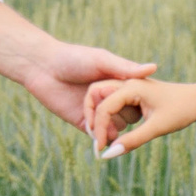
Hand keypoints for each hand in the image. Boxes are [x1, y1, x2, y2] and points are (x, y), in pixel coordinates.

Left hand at [0, 2, 155, 128]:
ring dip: (115, 131)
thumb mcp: (102, 60)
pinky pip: (97, 135)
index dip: (140, 104)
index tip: (144, 106)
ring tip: (113, 132)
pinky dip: (101, 138)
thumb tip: (153, 68)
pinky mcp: (82, 122)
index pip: (137, 99)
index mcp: (118, 83)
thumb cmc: (73, 57)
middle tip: (125, 118)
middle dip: (127, 118)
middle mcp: (110, 99)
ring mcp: (96, 112)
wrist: (42, 67)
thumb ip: (126, 67)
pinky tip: (102, 137)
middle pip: (129, 116)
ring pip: (116, 128)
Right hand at [84, 76, 195, 157]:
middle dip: (95, 122)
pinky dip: (111, 119)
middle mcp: (127, 83)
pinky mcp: (134, 94)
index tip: (99, 151)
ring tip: (107, 142)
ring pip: (105, 102)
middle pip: (98, 100)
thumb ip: (132, 141)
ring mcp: (130, 87)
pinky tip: (116, 135)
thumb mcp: (157, 128)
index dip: (98, 130)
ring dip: (103, 121)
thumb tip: (108, 155)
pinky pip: (115, 105)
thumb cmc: (181, 110)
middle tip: (98, 145)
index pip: (103, 108)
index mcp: (131, 86)